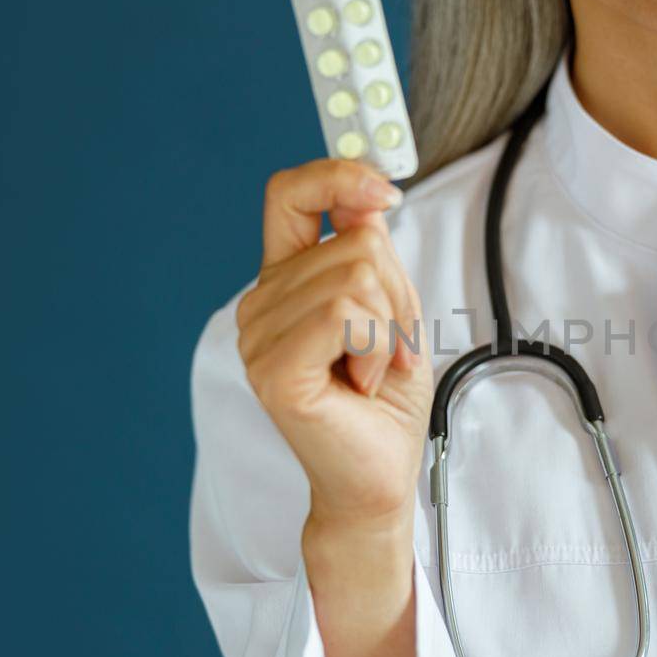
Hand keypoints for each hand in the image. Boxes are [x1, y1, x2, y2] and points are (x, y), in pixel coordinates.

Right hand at [236, 159, 433, 531]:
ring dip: (390, 328)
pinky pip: (346, 314)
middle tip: (389, 350)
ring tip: (373, 370)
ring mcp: (259, 338)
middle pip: (352, 243)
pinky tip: (362, 383)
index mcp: (284, 283)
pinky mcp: (274, 370)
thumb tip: (367, 199)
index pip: (288, 194)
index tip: (385, 195)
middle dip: (397, 295)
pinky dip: (376, 346)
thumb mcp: (392, 309)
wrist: (379, 480)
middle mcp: (260, 305)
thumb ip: (371, 253)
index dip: (336, 176)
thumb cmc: (385, 403)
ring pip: (356, 276)